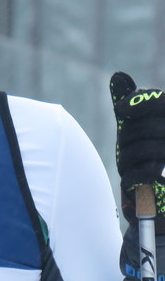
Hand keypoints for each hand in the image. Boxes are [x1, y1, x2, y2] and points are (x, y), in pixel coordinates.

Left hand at [110, 71, 164, 229]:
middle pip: (147, 127)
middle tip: (125, 148)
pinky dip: (132, 178)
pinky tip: (132, 181)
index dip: (140, 102)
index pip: (160, 101)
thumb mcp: (137, 128)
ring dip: (127, 159)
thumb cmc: (147, 158)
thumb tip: (119, 76)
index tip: (121, 109)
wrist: (160, 204)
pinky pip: (145, 173)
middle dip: (128, 138)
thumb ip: (132, 103)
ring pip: (143, 150)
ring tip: (130, 166)